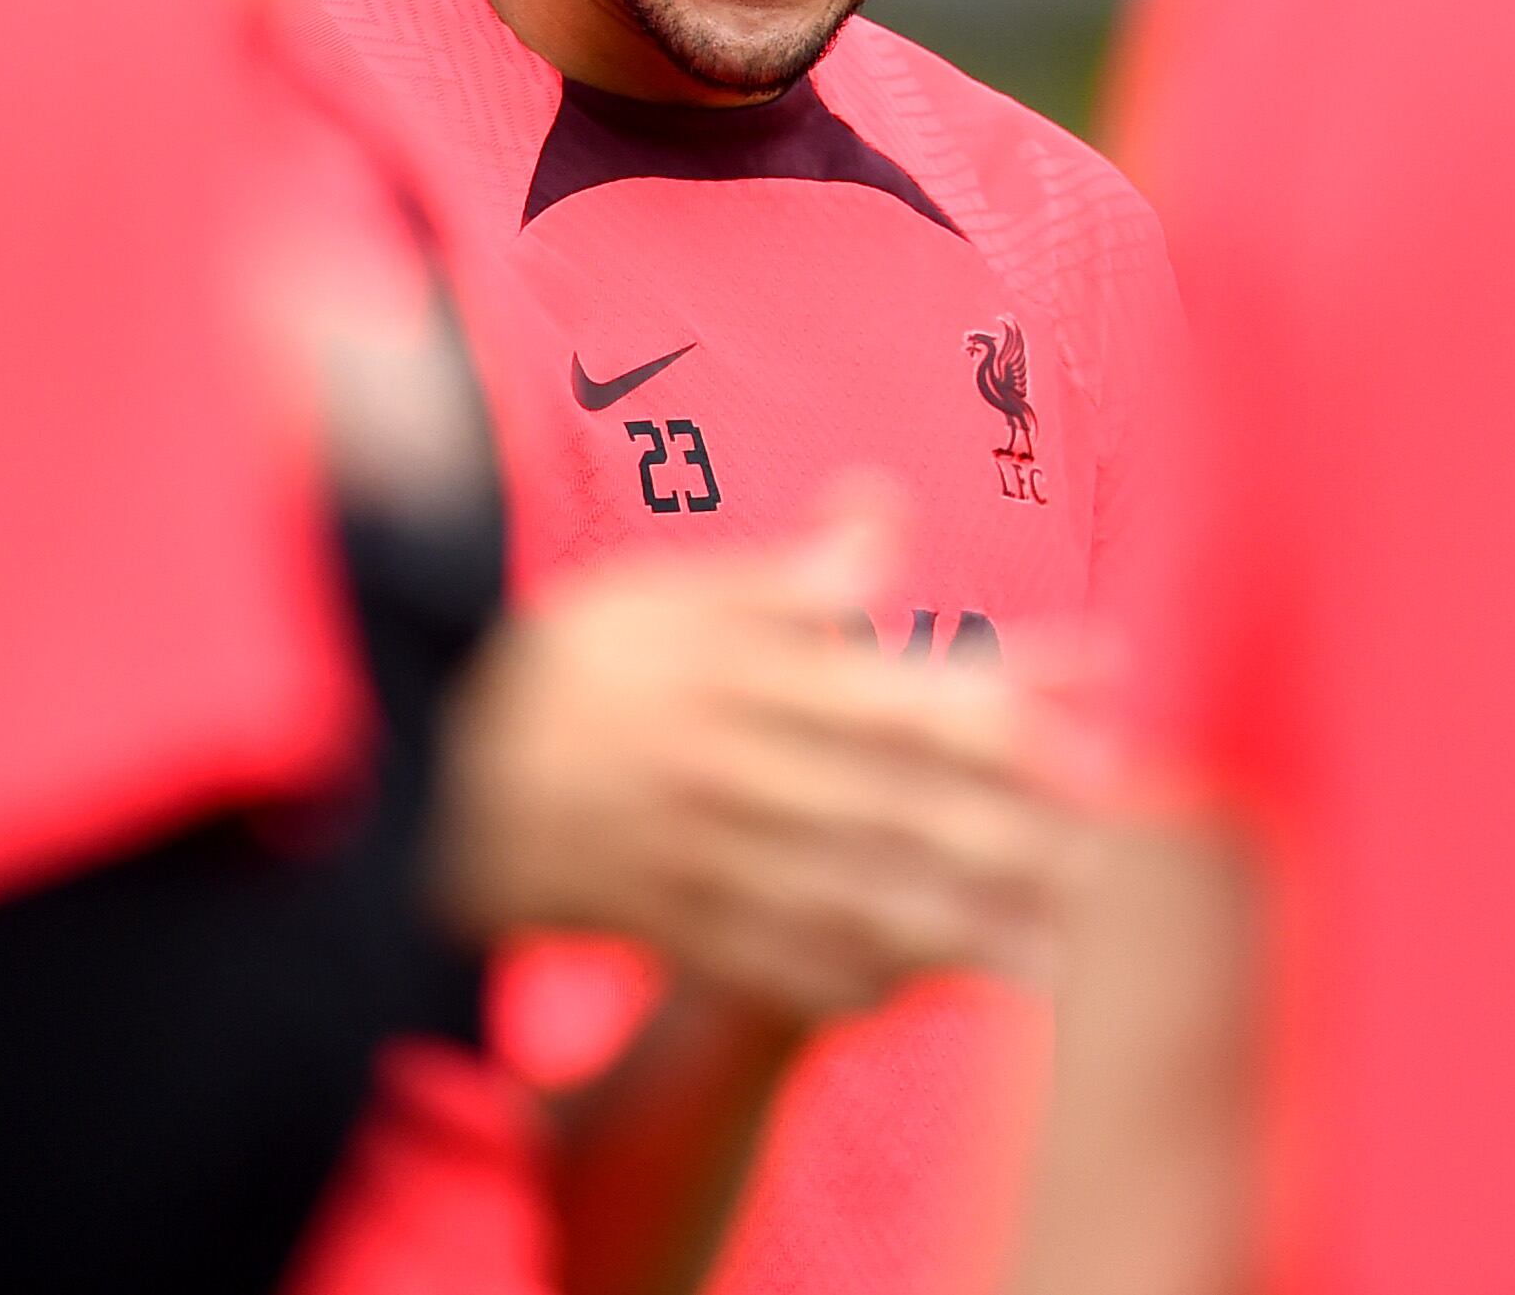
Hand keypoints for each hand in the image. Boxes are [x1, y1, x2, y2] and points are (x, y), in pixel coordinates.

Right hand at [429, 503, 1094, 1017]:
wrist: (415, 765)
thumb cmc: (550, 667)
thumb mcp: (652, 593)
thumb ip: (774, 578)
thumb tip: (882, 524)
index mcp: (734, 675)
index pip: (898, 690)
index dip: (1008, 701)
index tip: (1094, 707)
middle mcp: (728, 768)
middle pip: (894, 803)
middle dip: (1007, 829)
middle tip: (1100, 849)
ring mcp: (694, 856)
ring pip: (847, 893)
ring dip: (957, 925)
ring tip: (1045, 950)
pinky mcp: (658, 922)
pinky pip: (768, 962)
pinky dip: (845, 979)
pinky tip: (911, 991)